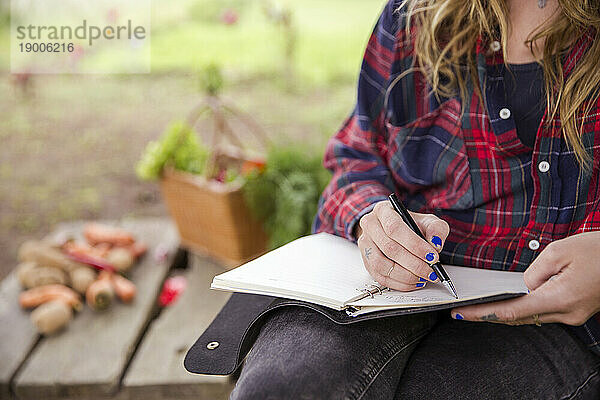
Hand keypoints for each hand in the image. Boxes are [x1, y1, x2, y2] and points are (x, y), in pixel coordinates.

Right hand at [356, 201, 449, 290]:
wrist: (397, 232)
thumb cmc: (411, 225)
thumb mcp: (428, 221)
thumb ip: (436, 229)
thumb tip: (435, 244)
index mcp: (383, 210)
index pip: (395, 227)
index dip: (414, 244)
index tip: (432, 256)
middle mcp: (370, 226)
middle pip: (389, 248)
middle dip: (413, 263)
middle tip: (431, 270)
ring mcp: (365, 245)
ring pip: (381, 265)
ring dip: (405, 275)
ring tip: (422, 277)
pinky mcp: (366, 262)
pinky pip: (380, 277)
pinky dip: (399, 283)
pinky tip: (413, 281)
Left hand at [451, 231, 599, 325]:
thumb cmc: (597, 250)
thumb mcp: (558, 251)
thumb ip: (533, 271)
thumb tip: (522, 285)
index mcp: (560, 298)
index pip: (512, 311)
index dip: (484, 314)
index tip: (463, 313)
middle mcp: (566, 313)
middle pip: (519, 317)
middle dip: (490, 314)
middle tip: (463, 310)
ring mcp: (572, 315)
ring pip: (530, 316)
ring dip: (506, 311)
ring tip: (479, 305)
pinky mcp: (575, 311)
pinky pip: (542, 311)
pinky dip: (523, 307)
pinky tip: (508, 301)